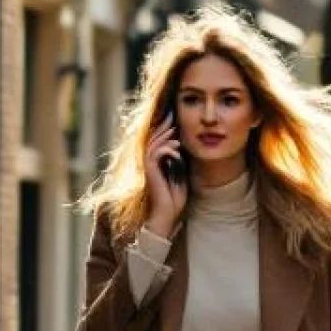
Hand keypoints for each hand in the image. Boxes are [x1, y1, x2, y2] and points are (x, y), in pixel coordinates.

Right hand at [144, 118, 188, 236]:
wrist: (166, 215)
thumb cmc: (173, 199)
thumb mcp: (179, 176)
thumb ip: (178, 163)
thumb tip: (182, 148)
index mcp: (155, 164)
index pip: (157, 142)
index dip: (164, 130)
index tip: (175, 120)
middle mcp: (149, 164)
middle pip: (153, 138)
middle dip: (163, 126)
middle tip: (173, 116)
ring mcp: (148, 168)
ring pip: (153, 144)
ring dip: (165, 137)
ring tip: (175, 132)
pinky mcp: (150, 173)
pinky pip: (156, 154)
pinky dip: (166, 150)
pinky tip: (176, 151)